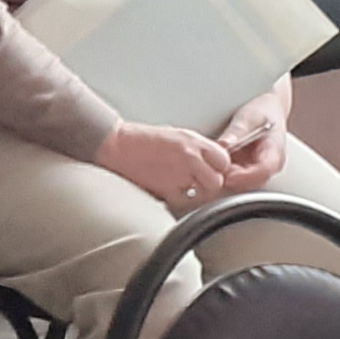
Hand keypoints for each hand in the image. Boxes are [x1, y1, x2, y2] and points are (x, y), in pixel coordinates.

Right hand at [99, 121, 239, 209]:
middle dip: (208, 184)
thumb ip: (196, 150)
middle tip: (196, 183)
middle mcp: (191, 157)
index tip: (210, 171)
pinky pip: (184, 202)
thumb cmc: (140, 140)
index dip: (218, 168)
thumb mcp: (176, 136)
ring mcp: (180, 174)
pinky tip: (169, 191)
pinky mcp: (168, 189)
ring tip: (181, 187)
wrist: (115, 145)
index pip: (224, 160)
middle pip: (217, 180)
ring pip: (204, 194)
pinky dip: (178, 200)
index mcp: (194, 141)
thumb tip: (210, 164)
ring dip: (196, 194)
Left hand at [214, 82, 292, 190]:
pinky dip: (223, 172)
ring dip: (226, 177)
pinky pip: (234, 176)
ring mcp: (257, 169)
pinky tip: (212, 164)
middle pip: (251, 182)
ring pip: (242, 182)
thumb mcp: (249, 116)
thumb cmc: (262, 110)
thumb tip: (224, 145)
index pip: (264, 172)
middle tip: (213, 170)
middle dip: (232, 178)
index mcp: (275, 153)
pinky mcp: (246, 169)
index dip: (245, 176)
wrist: (266, 106)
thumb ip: (237, 132)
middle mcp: (268, 166)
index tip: (227, 174)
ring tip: (211, 165)